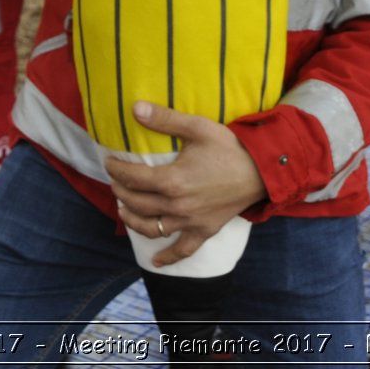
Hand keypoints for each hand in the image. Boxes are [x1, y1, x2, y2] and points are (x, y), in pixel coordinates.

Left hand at [104, 101, 266, 268]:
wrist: (261, 171)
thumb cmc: (229, 147)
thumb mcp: (198, 127)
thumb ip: (165, 119)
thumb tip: (135, 108)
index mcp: (173, 181)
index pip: (133, 178)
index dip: (116, 170)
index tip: (108, 163)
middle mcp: (177, 205)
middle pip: (138, 203)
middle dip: (120, 192)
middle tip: (115, 182)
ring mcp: (190, 221)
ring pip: (152, 228)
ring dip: (133, 221)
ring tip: (123, 210)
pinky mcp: (204, 230)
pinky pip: (183, 249)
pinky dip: (168, 257)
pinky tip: (156, 262)